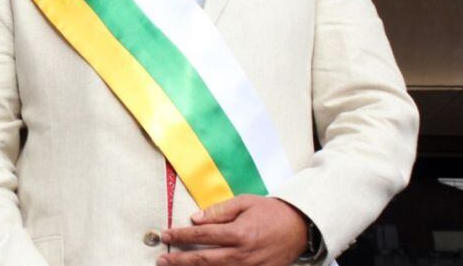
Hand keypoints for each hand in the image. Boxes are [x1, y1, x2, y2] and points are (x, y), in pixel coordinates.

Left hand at [157, 195, 307, 265]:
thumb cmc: (271, 212)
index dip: (181, 236)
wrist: (300, 228)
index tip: (165, 235)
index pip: (201, 235)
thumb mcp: (244, 203)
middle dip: (179, 260)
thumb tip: (195, 218)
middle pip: (203, 259)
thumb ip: (218, 211)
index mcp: (238, 233)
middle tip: (162, 259)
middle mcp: (242, 254)